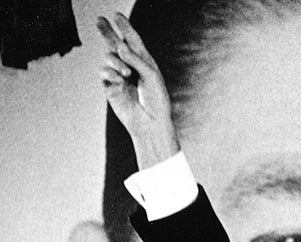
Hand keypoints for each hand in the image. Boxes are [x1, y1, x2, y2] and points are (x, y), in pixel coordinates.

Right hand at [96, 13, 178, 168]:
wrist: (151, 123)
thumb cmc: (157, 100)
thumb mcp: (151, 76)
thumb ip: (136, 59)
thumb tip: (120, 46)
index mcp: (144, 62)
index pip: (132, 40)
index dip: (125, 27)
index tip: (116, 15)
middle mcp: (130, 66)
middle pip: (115, 44)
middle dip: (107, 32)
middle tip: (99, 20)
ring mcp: (119, 76)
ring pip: (109, 58)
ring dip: (116, 62)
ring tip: (127, 74)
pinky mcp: (110, 87)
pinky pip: (104, 72)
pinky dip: (110, 73)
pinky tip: (119, 80)